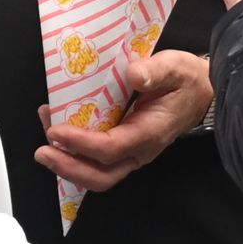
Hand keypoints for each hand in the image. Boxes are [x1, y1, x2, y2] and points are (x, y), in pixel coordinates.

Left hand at [34, 48, 212, 194]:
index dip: (81, 144)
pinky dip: (73, 152)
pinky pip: (96, 161)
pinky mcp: (122, 148)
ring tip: (45, 138)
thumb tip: (133, 75)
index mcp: (151, 133)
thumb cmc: (185, 80)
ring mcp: (130, 152)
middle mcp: (139, 150)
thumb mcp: (175, 67)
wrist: (200, 91)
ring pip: (96, 173)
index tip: (56, 130)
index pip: (111, 149)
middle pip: (101, 176)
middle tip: (42, 152)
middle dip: (68, 168)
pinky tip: (56, 129)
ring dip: (67, 163)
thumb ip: (155, 71)